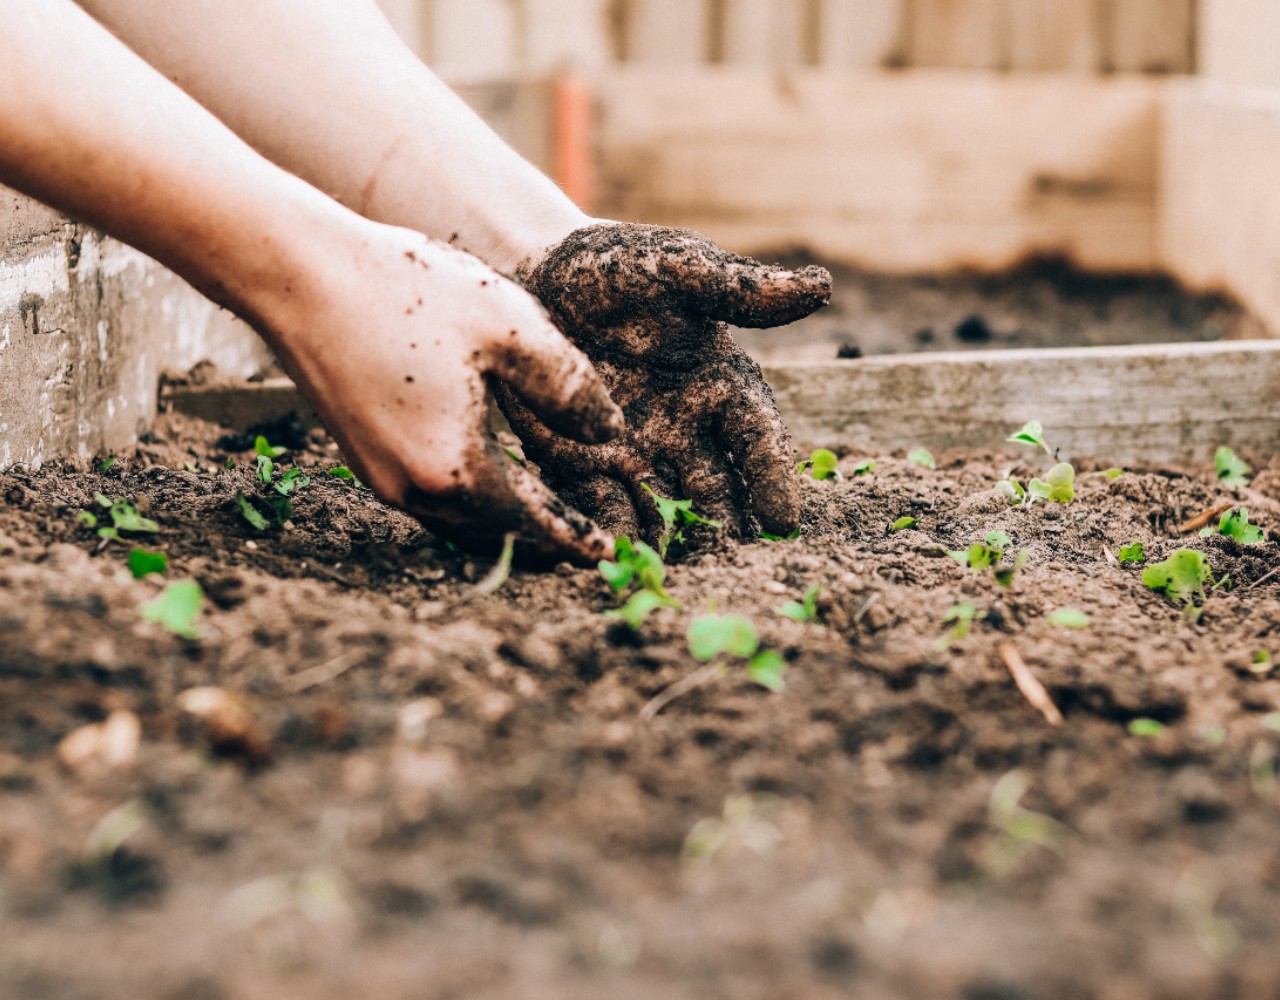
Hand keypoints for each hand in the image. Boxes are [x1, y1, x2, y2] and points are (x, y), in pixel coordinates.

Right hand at [261, 220, 622, 563]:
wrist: (299, 274)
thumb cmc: (407, 292)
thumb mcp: (511, 328)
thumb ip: (569, 387)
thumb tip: (610, 433)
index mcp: (455, 468)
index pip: (532, 523)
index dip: (574, 538)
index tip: (608, 555)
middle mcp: (412, 489)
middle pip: (494, 533)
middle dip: (543, 540)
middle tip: (586, 542)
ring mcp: (380, 477)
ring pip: (459, 521)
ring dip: (505, 523)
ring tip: (547, 515)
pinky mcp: (362, 456)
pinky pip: (431, 498)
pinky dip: (471, 500)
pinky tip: (491, 475)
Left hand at [497, 223, 830, 541]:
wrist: (535, 273)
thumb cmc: (617, 266)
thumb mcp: (678, 268)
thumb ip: (739, 288)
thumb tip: (821, 286)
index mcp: (721, 385)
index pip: (757, 438)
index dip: (772, 477)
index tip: (785, 520)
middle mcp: (686, 429)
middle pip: (717, 490)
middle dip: (727, 529)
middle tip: (735, 568)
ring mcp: (636, 452)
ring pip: (665, 509)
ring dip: (673, 543)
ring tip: (678, 577)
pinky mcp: (583, 464)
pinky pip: (602, 506)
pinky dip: (612, 533)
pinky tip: (615, 559)